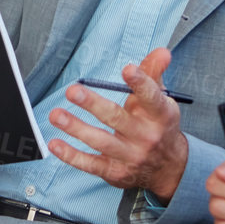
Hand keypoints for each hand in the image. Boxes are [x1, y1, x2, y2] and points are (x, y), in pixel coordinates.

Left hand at [47, 48, 189, 199]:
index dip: (141, 83)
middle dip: (93, 104)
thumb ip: (154, 74)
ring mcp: (130, 156)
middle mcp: (146, 137)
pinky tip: (55, 144)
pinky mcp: (115, 172)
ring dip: (76, 128)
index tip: (127, 69)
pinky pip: (90, 164)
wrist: (169, 168)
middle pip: (117, 118)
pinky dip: (71, 155)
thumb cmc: (159, 125)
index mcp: (160, 115)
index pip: (152, 98)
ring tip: (56, 115)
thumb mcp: (161, 100)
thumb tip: (162, 51)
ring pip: (100, 141)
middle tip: (72, 90)